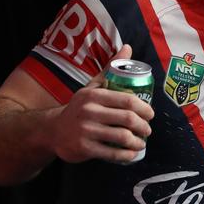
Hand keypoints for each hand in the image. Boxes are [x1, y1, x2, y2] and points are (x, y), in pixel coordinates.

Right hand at [50, 44, 154, 163]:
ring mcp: (86, 130)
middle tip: (148, 130)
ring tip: (141, 142)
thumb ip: (110, 69)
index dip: (144, 108)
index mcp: (94, 95)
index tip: (151, 114)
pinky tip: (131, 154)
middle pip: (127, 119)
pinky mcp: (84, 148)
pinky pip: (112, 153)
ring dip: (137, 142)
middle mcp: (89, 111)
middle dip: (143, 126)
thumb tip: (128, 48)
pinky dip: (126, 155)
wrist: (53, 130)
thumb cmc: (80, 108)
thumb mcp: (92, 87)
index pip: (127, 100)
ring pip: (121, 137)